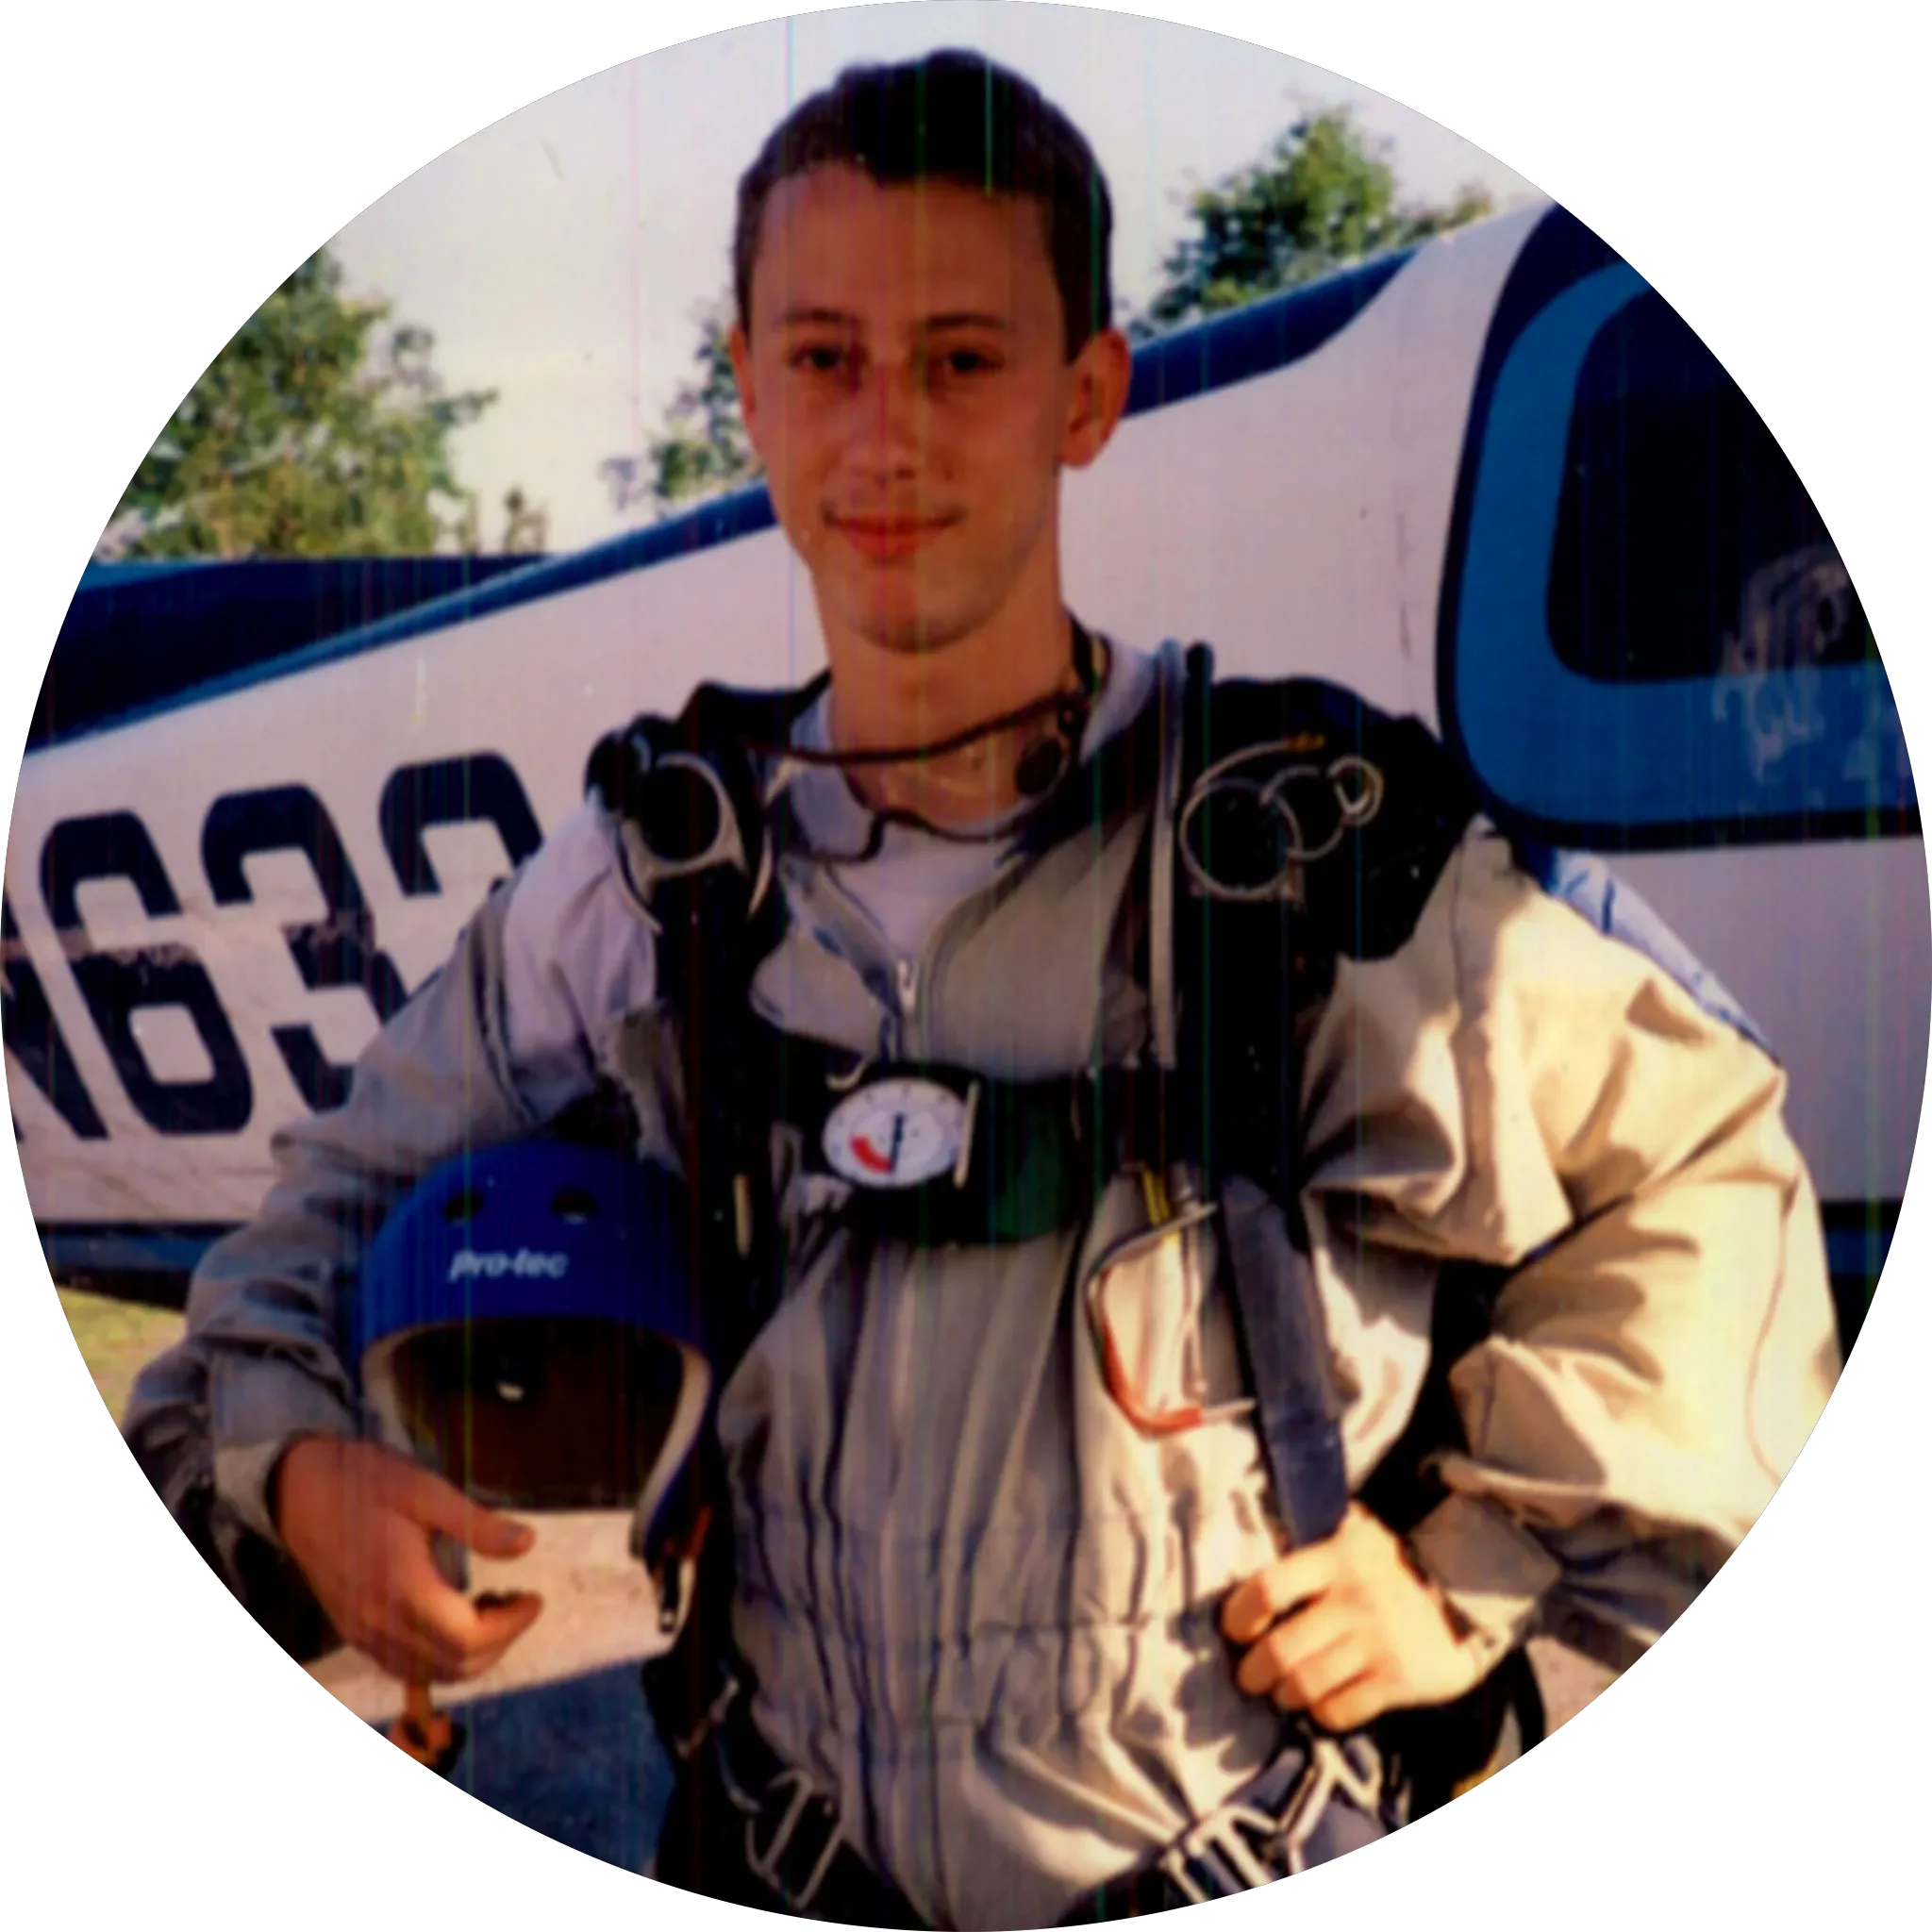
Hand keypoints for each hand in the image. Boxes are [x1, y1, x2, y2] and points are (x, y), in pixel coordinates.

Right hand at [273, 1435, 543, 1685]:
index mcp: (402, 1589)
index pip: (468, 1639)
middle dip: (499, 1641)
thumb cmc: (363, 1482)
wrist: (296, 1490)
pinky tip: (454, 1612)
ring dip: (471, 1652)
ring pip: (430, 1673)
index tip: (534, 1598)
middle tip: (518, 1601)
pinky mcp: (354, 1631)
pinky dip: (441, 1653)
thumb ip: (477, 1523)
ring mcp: (362, 1633)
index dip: (511, 1626)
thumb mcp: (425, 1489)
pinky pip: (405, 1664)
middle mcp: (379, 1624)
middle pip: (454, 1666)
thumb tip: (528, 1543)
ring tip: (491, 1604)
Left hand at [1220, 1503, 1483, 1731]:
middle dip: (1254, 1672)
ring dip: (1284, 1695)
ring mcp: (1377, 1641)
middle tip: (1250, 1677)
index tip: (1236, 1630)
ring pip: (1305, 1685)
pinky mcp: (1397, 1679)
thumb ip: (1314, 1536)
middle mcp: (1354, 1599)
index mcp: (1336, 1557)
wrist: (1466, 1597)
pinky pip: (1339, 1710)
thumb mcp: (1356, 1536)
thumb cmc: (1391, 1568)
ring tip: (1282, 1692)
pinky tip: (1320, 1704)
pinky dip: (1321, 1713)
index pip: (1268, 1588)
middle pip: (1280, 1650)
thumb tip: (1259, 1531)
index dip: (1239, 1615)